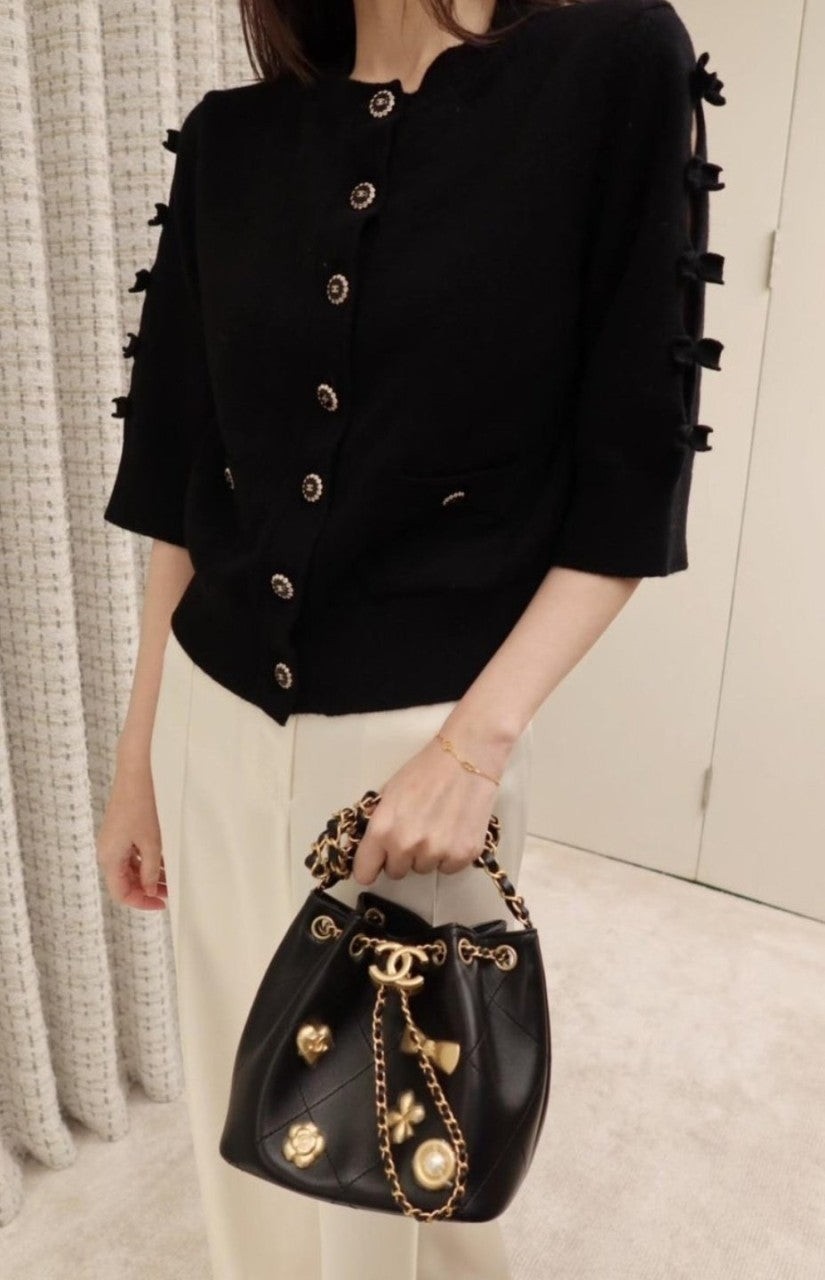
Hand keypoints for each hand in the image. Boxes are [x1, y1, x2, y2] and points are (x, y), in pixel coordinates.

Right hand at [96, 754, 167, 909]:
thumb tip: (151, 890)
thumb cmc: (144, 805)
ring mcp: (115, 839)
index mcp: (110, 857)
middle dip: (148, 889)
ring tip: (174, 878)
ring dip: (151, 875)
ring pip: (132, 867)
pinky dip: (149, 861)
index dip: (142, 902)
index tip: (164, 904)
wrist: (139, 770)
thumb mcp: (152, 842)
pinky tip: (168, 861)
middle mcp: (108, 850)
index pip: (121, 893)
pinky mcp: (123, 829)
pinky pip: (134, 853)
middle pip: (126, 881)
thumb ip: (150, 870)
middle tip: (173, 892)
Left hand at [351, 733, 507, 885]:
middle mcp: (407, 846)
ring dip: (428, 854)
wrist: (468, 757)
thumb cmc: (425, 770)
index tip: (376, 863)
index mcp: (383, 829)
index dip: (369, 867)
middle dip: (402, 856)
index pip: (364, 872)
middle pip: (396, 872)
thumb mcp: (390, 793)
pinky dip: (450, 854)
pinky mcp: (464, 855)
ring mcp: (437, 852)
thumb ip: (379, 823)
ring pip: (424, 869)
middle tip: (415, 831)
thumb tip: (372, 846)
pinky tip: (455, 829)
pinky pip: (448, 868)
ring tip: (439, 825)